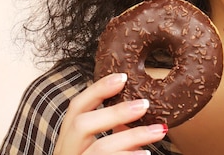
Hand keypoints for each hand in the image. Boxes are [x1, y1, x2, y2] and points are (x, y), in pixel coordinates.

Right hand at [53, 73, 167, 154]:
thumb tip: (135, 113)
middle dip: (114, 112)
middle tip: (145, 104)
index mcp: (67, 142)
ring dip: (131, 137)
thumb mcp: (94, 150)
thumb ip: (109, 134)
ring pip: (99, 150)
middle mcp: (65, 154)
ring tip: (158, 131)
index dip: (97, 90)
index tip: (123, 77)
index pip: (75, 108)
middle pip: (81, 125)